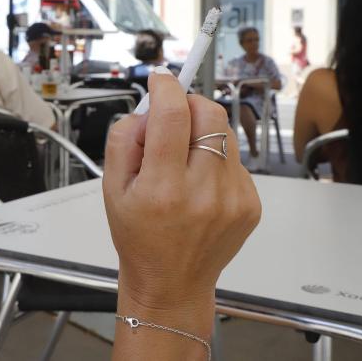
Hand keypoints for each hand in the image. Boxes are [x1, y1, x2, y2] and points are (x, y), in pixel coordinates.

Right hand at [103, 72, 260, 311]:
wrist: (170, 282)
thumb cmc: (139, 238)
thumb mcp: (111, 188)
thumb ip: (122, 139)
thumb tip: (146, 108)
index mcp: (163, 188)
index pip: (172, 114)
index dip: (166, 86)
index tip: (160, 80)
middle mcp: (203, 192)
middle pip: (209, 113)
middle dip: (189, 103)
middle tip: (172, 118)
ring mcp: (233, 198)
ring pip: (224, 133)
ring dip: (202, 132)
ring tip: (183, 161)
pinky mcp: (250, 203)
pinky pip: (234, 159)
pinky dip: (215, 159)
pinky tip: (199, 184)